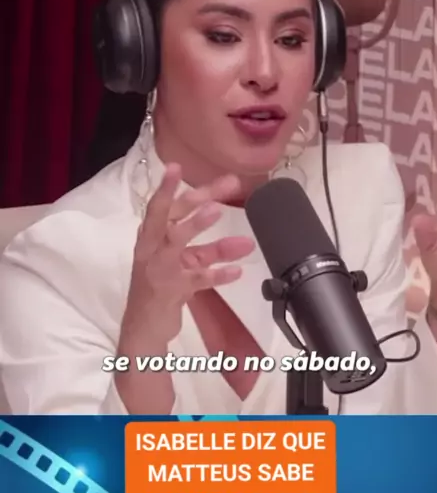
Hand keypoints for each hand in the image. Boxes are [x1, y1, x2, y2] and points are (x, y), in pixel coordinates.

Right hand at [124, 164, 254, 342]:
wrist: (143, 326)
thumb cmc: (160, 285)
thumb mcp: (179, 262)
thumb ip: (200, 244)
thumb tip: (234, 228)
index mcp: (150, 237)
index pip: (159, 208)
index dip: (166, 188)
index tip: (175, 166)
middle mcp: (151, 249)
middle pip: (173, 217)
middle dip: (199, 198)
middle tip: (230, 183)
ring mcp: (160, 270)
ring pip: (178, 243)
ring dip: (197, 226)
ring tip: (219, 212)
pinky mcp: (171, 291)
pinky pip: (197, 279)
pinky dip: (217, 274)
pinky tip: (237, 270)